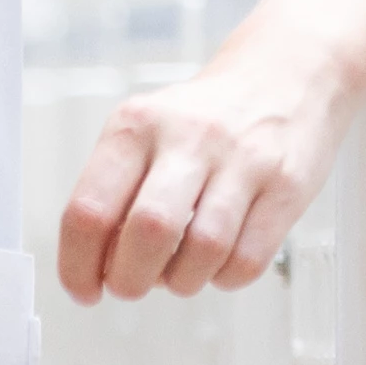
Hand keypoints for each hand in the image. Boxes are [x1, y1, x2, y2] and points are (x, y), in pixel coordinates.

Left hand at [58, 32, 362, 303]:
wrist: (287, 74)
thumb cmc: (203, 119)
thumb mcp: (146, 132)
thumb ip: (116, 192)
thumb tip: (97, 267)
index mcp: (137, 125)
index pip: (89, 208)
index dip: (77, 266)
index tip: (84, 290)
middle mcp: (189, 137)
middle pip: (148, 232)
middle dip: (131, 280)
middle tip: (130, 287)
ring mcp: (243, 160)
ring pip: (203, 251)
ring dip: (182, 282)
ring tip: (180, 273)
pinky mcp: (287, 185)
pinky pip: (249, 259)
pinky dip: (225, 278)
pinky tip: (220, 262)